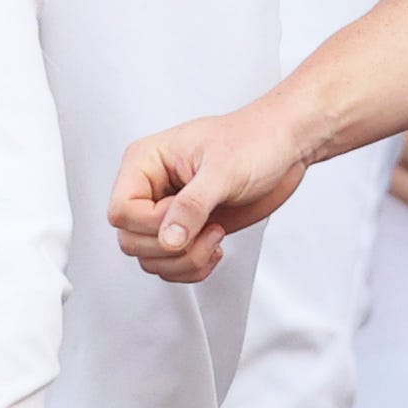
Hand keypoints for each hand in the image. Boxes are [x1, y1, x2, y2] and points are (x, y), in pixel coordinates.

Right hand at [112, 98, 320, 283]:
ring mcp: (169, 211)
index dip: (152, 224)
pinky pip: (172, 264)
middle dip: (172, 247)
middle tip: (206, 228)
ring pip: (151, 259)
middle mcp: (152, 188)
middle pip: (131, 241)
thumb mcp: (223, 170)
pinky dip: (193, 267)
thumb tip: (169, 238)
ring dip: (185, 260)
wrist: (285, 147)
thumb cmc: (255, 140)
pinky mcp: (188, 229)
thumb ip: (192, 206)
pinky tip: (214, 249)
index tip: (188, 215)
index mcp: (146, 162)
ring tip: (214, 236)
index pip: (122, 211)